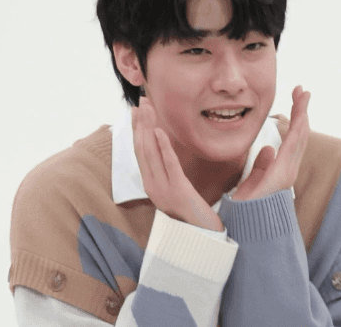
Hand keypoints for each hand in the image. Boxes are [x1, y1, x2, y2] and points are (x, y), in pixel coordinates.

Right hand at [132, 97, 223, 231]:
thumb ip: (170, 172)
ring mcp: (163, 190)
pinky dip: (163, 147)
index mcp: (151, 185)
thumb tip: (165, 153)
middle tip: (141, 101)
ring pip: (151, 154)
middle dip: (141, 123)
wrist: (204, 239)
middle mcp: (152, 187)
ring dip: (149, 128)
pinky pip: (169, 165)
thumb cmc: (193, 215)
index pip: (140, 152)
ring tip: (148, 109)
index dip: (137, 130)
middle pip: (142, 149)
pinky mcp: (178, 191)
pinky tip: (161, 131)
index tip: (136, 110)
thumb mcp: (177, 190)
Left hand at [230, 85, 310, 200]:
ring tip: (303, 94)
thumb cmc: (251, 205)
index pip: (293, 138)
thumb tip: (267, 149)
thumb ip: (262, 164)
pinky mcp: (283, 173)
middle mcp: (289, 168)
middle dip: (302, 110)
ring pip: (300, 136)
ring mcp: (289, 170)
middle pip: (300, 133)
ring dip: (302, 113)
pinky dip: (297, 129)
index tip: (295, 100)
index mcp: (283, 168)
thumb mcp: (254, 180)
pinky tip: (300, 115)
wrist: (248, 222)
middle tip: (302, 90)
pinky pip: (293, 147)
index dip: (295, 118)